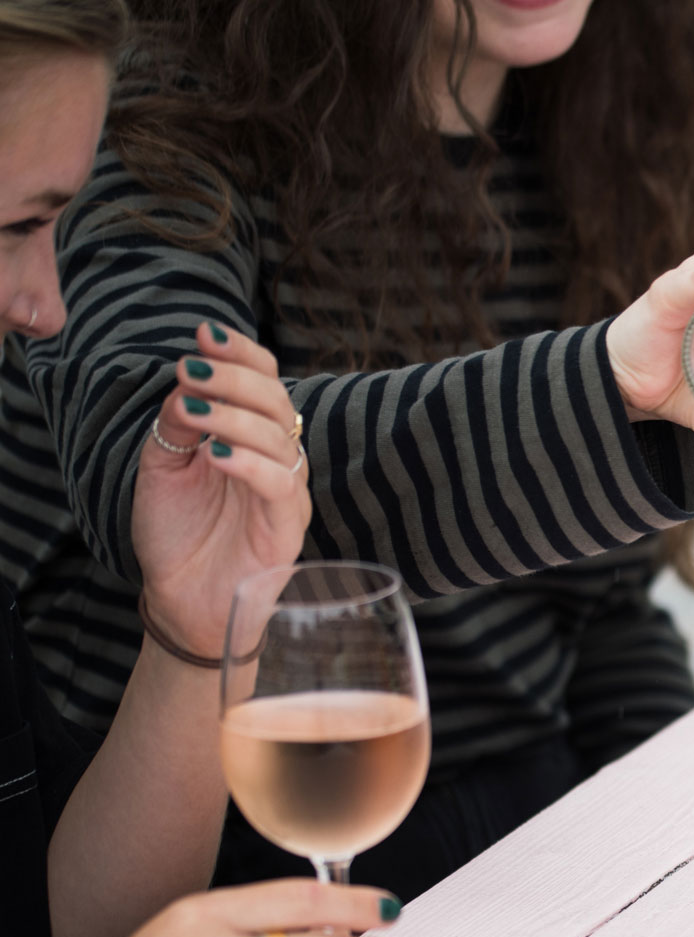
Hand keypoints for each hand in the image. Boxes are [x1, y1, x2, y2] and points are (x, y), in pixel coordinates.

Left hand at [131, 324, 310, 655]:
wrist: (181, 601)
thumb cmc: (178, 534)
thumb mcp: (163, 466)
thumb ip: (176, 425)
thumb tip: (187, 384)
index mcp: (253, 438)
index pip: (264, 382)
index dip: (241, 354)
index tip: (205, 335)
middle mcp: (277, 459)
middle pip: (276, 401)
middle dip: (234, 378)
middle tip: (192, 369)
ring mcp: (286, 493)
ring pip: (278, 438)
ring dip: (235, 416)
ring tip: (193, 410)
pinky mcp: (287, 527)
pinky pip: (279, 485)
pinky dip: (249, 463)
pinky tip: (216, 453)